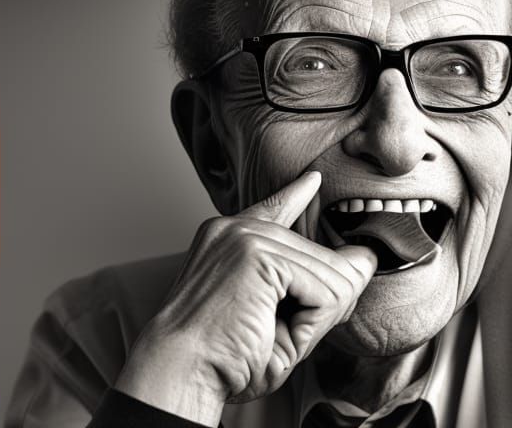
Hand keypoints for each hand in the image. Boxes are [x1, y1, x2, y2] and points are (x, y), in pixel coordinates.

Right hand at [114, 171, 375, 425]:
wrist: (183, 366)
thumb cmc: (223, 355)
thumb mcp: (277, 319)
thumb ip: (316, 290)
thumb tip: (364, 260)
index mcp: (228, 240)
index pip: (273, 210)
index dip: (296, 195)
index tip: (312, 181)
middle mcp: (236, 228)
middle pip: (322, 259)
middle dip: (326, 304)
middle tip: (286, 334)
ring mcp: (246, 236)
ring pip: (330, 277)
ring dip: (318, 318)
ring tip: (273, 334)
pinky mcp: (256, 253)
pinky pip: (323, 289)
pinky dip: (316, 320)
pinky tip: (280, 329)